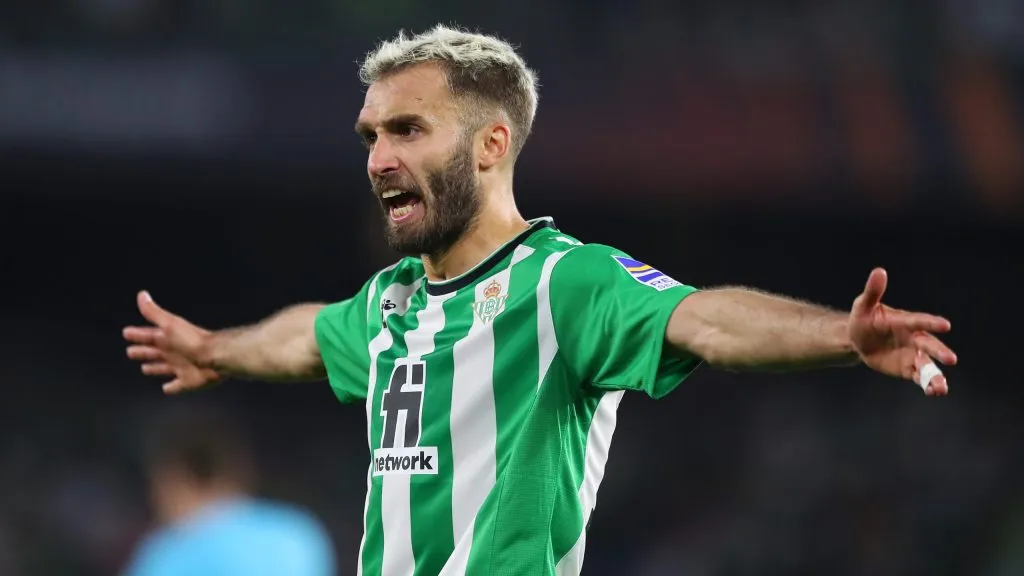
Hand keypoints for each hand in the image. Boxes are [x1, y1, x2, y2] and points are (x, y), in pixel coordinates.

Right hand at [123, 291, 222, 393]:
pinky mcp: (188, 381)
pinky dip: (171, 387)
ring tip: (145, 368)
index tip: (127, 333)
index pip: (149, 335)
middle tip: (130, 352)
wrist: (215, 356)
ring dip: (155, 368)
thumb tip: (142, 294)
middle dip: (143, 351)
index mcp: (168, 338)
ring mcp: (182, 367)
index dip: (138, 334)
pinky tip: (166, 388)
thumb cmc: (192, 340)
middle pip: (155, 352)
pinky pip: (177, 385)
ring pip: (164, 367)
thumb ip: (154, 312)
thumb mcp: (170, 324)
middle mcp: (174, 352)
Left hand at [848, 268, 956, 395]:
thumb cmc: (864, 319)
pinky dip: (927, 384)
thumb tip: (878, 271)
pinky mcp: (908, 369)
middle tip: (951, 359)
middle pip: (929, 345)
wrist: (858, 340)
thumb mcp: (863, 306)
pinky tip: (934, 392)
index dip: (931, 323)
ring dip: (936, 375)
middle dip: (939, 352)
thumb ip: (873, 292)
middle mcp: (914, 338)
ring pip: (928, 365)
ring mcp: (912, 354)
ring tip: (941, 388)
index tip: (945, 325)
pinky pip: (919, 377)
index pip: (919, 321)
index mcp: (905, 321)